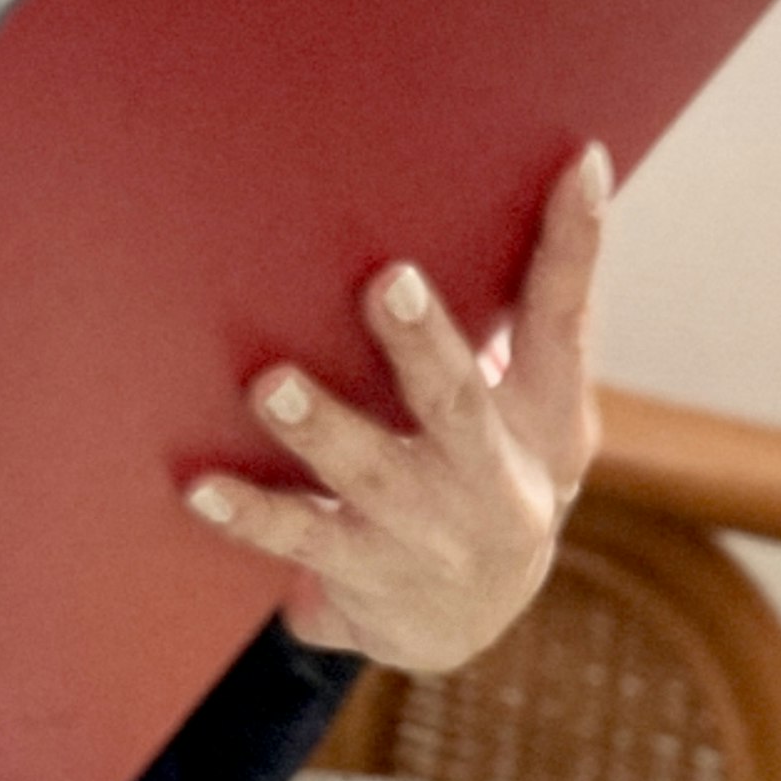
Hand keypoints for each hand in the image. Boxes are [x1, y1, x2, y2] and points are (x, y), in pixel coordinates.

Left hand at [184, 141, 614, 672]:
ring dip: (323, 429)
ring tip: (274, 385)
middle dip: (424, 346)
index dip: (578, 238)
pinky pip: (299, 537)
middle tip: (391, 283)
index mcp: (546, 412)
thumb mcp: (536, 400)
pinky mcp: (364, 571)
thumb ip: (522, 309)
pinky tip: (200, 487)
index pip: (566, 313)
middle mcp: (494, 474)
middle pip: (458, 402)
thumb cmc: (492, 455)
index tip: (581, 161)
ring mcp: (429, 529)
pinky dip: (249, 513)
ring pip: (371, 474)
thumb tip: (535, 163)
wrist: (473, 619)